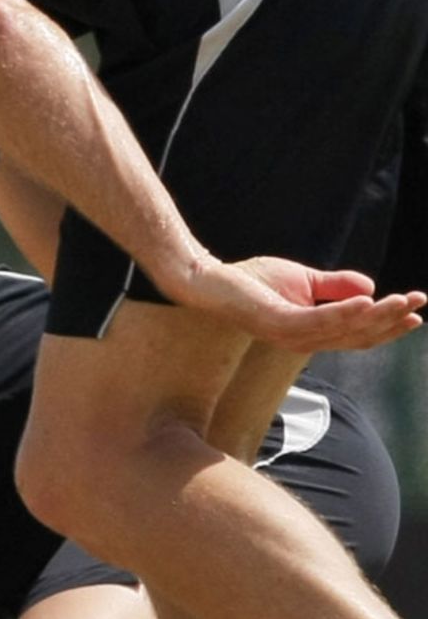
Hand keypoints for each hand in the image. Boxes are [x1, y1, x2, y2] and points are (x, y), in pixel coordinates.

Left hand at [184, 254, 424, 351]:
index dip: (387, 325)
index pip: (357, 335)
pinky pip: (315, 321)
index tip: (416, 312)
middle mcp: (302, 340)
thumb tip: (371, 288)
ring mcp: (288, 334)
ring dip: (374, 316)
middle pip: (355, 336)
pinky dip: (342, 313)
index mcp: (311, 332)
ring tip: (399, 302)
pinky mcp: (275, 322)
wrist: (212, 279)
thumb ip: (336, 286)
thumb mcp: (305, 280)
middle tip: (418, 308)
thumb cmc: (253, 281)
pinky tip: (366, 301)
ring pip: (340, 331)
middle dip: (388, 322)